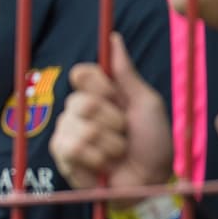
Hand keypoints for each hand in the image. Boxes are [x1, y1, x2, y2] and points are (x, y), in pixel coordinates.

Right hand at [50, 33, 172, 190]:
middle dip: (112, 122)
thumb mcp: (146, 102)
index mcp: (98, 95)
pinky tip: (104, 166)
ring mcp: (67, 133)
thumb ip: (125, 72)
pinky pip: (71, 147)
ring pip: (78, 127)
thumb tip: (113, 37)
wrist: (152, 181)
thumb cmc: (154, 143)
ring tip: (117, 154)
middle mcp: (78, 111)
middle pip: (80, 101)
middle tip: (125, 134)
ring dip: (108, 144)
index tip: (118, 98)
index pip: (81, 73)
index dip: (100, 86)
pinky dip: (96, 158)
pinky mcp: (63, 157)